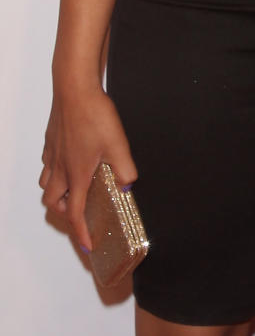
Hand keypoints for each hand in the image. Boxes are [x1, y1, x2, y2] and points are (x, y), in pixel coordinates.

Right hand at [39, 88, 136, 252]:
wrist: (74, 89)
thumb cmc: (94, 115)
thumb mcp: (118, 144)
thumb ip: (125, 169)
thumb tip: (128, 186)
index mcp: (76, 174)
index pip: (76, 214)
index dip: (81, 234)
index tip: (87, 246)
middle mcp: (60, 168)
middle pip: (53, 203)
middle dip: (65, 214)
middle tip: (79, 216)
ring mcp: (53, 154)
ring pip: (46, 185)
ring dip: (57, 194)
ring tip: (73, 192)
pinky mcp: (51, 140)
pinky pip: (47, 165)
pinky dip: (54, 172)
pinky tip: (68, 163)